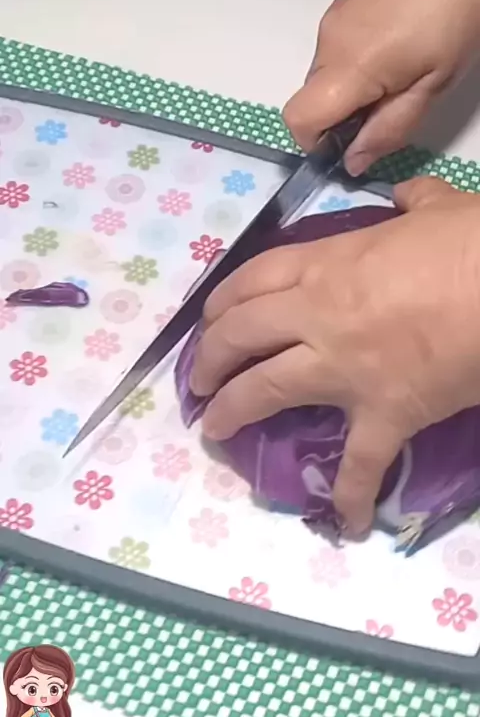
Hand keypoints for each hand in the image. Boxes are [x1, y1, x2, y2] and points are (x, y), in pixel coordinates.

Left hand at [190, 178, 479, 534]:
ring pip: (267, 390)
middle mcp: (318, 316)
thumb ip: (412, 201)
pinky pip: (360, 462)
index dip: (221, 303)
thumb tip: (407, 195)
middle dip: (210, 359)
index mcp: (326, 265)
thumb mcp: (438, 208)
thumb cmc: (472, 244)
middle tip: (199, 380)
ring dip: (233, 411)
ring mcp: (345, 368)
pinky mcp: (384, 412)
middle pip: (241, 336)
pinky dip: (351, 494)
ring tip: (214, 430)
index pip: (252, 282)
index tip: (208, 321)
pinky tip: (344, 521)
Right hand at [283, 0, 479, 174]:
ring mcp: (331, 21)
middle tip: (390, 107)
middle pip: (313, 100)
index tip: (348, 145)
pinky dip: (355, 65)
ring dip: (351, 89)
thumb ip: (389, 129)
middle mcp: (327, 43)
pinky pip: (335, 52)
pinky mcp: (341, 6)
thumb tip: (353, 162)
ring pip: (325, 76)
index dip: (315, 143)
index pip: (298, 120)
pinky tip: (395, 49)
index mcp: (348, 68)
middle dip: (341, 117)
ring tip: (399, 73)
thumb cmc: (456, 14)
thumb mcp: (432, 86)